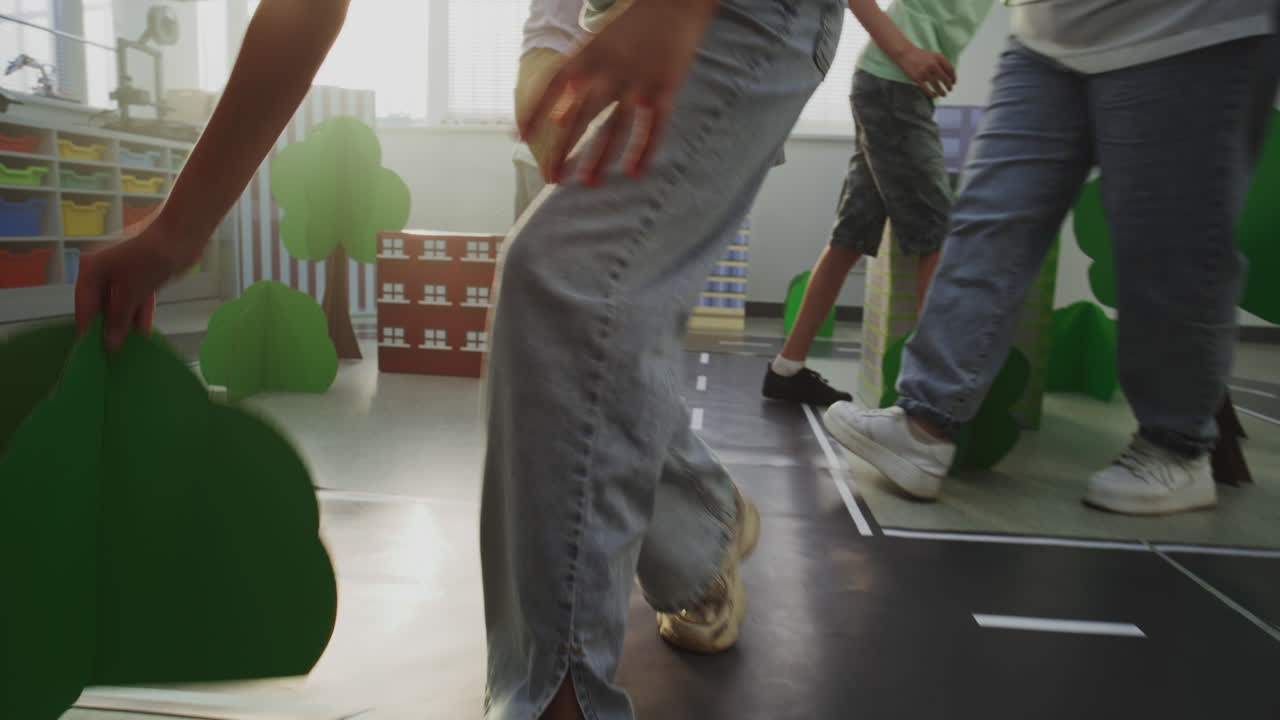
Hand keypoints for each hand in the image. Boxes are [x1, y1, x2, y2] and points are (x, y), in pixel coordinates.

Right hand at [75, 211, 187, 350]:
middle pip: (102, 305)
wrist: (181, 236)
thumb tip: (109, 344)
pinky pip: (136, 299)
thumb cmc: (149, 259)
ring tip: (128, 348)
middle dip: (109, 327)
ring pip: (121, 303)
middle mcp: (103, 270)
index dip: (88, 328)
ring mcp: (124, 273)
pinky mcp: (142, 276)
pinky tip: (143, 333)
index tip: (91, 351)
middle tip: (112, 353)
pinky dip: (139, 313)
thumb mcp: (130, 293)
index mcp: (91, 270)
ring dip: (126, 323)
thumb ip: (118, 320)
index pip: (84, 305)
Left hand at [521, 0, 717, 186]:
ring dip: (601, 156)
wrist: (675, 2)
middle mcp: (608, 70)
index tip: (519, 137)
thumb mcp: (597, 45)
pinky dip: (645, 150)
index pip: (552, 86)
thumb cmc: (630, 26)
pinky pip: (654, 126)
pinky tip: (635, 172)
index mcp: (587, 54)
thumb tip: (555, 118)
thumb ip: (575, 80)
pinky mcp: (665, 88)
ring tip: (589, 182)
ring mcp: (638, 81)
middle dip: (564, 148)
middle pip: (581, 116)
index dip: (534, 111)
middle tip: (552, 177)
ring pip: (615, 127)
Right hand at [895, 47, 955, 98]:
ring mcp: (924, 71)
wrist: (906, 54)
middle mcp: (932, 64)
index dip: (953, 77)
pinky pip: (926, 89)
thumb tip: (950, 77)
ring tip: (944, 94)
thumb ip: (942, 64)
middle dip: (949, 85)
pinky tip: (935, 95)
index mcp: (938, 57)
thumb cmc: (922, 56)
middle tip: (950, 89)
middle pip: (945, 78)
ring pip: (936, 85)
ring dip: (942, 92)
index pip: (950, 69)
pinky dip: (932, 94)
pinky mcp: (917, 78)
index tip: (954, 82)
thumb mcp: (934, 56)